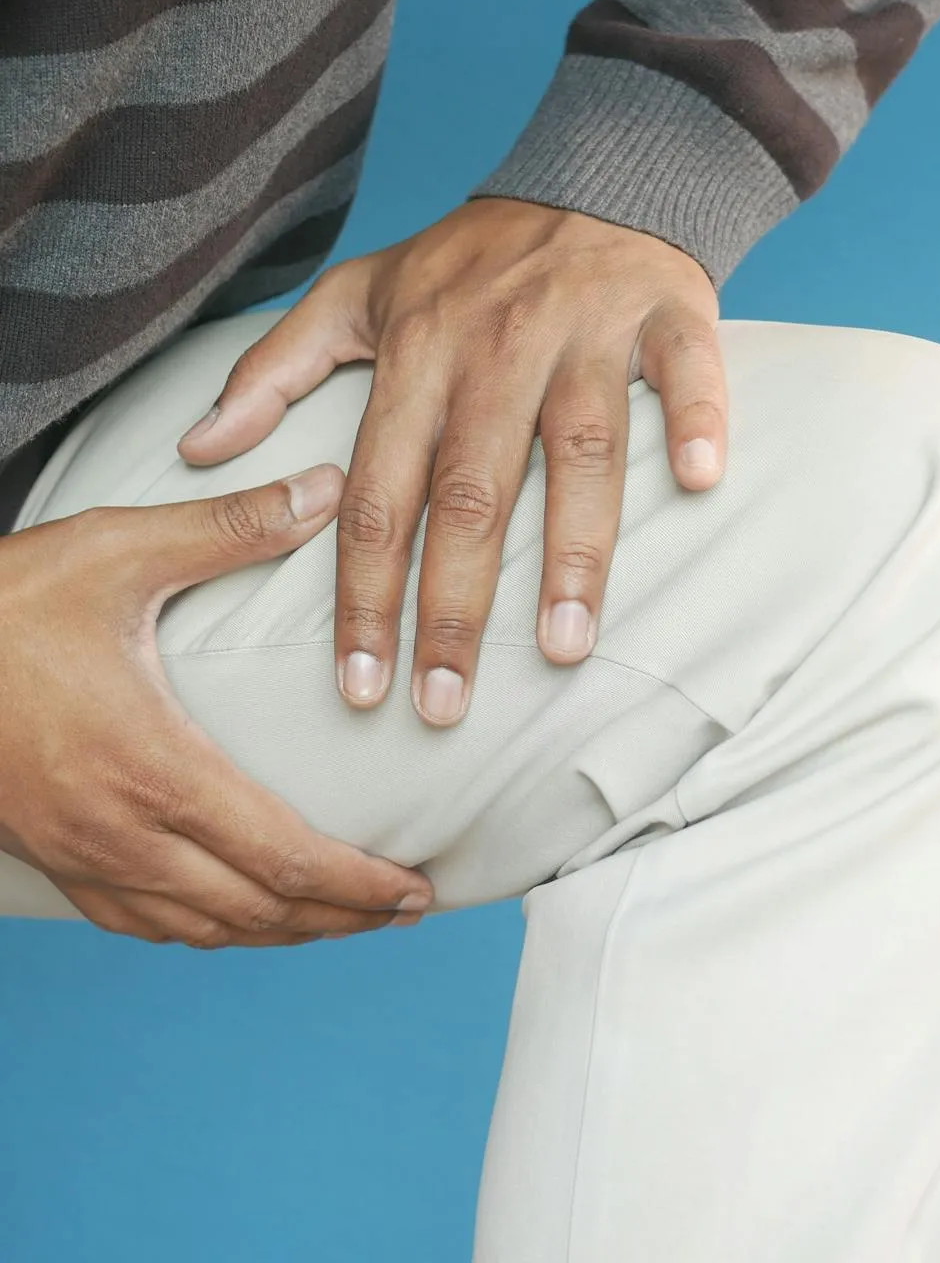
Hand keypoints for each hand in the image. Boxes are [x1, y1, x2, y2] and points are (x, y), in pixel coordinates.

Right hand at [0, 467, 432, 946]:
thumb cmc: (5, 604)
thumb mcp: (118, 550)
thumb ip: (230, 527)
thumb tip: (328, 489)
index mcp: (154, 766)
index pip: (283, 858)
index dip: (359, 884)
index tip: (415, 887)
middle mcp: (123, 832)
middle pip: (257, 911)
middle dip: (341, 918)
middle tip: (405, 910)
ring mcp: (84, 856)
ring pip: (205, 930)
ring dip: (283, 934)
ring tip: (341, 919)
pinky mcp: (55, 858)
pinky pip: (146, 925)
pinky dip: (211, 930)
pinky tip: (236, 916)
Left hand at [178, 199, 726, 727]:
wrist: (590, 175)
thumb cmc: (468, 260)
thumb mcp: (354, 295)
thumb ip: (272, 370)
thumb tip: (195, 449)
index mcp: (417, 351)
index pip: (379, 491)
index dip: (365, 594)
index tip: (362, 684)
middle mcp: (495, 345)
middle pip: (471, 491)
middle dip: (453, 606)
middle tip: (446, 704)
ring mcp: (585, 329)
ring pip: (577, 447)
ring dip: (574, 549)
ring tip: (566, 647)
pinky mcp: (666, 313)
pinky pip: (684, 370)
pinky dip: (696, 419)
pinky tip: (701, 483)